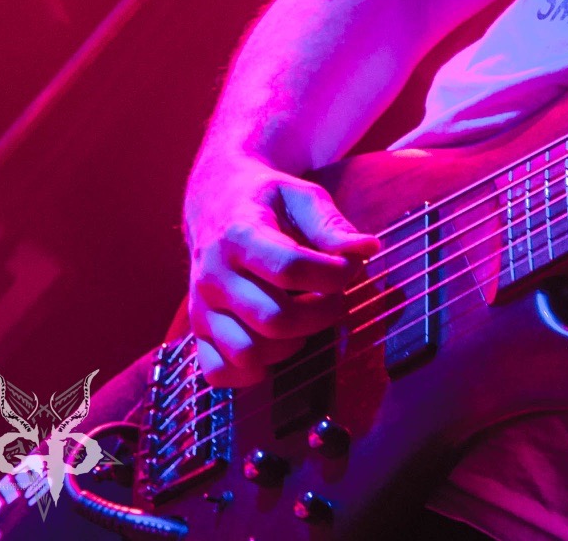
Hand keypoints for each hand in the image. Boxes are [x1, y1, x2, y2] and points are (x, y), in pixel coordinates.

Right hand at [184, 154, 380, 384]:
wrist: (215, 202)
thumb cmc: (267, 201)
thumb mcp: (301, 195)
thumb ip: (331, 224)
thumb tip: (368, 248)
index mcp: (239, 235)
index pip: (291, 268)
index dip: (334, 274)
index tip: (351, 267)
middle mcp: (214, 276)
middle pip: (274, 319)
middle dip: (322, 314)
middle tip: (337, 298)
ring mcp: (203, 308)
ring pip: (248, 351)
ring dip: (291, 345)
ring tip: (307, 319)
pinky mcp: (199, 331)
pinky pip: (218, 372)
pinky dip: (252, 371)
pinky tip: (276, 345)